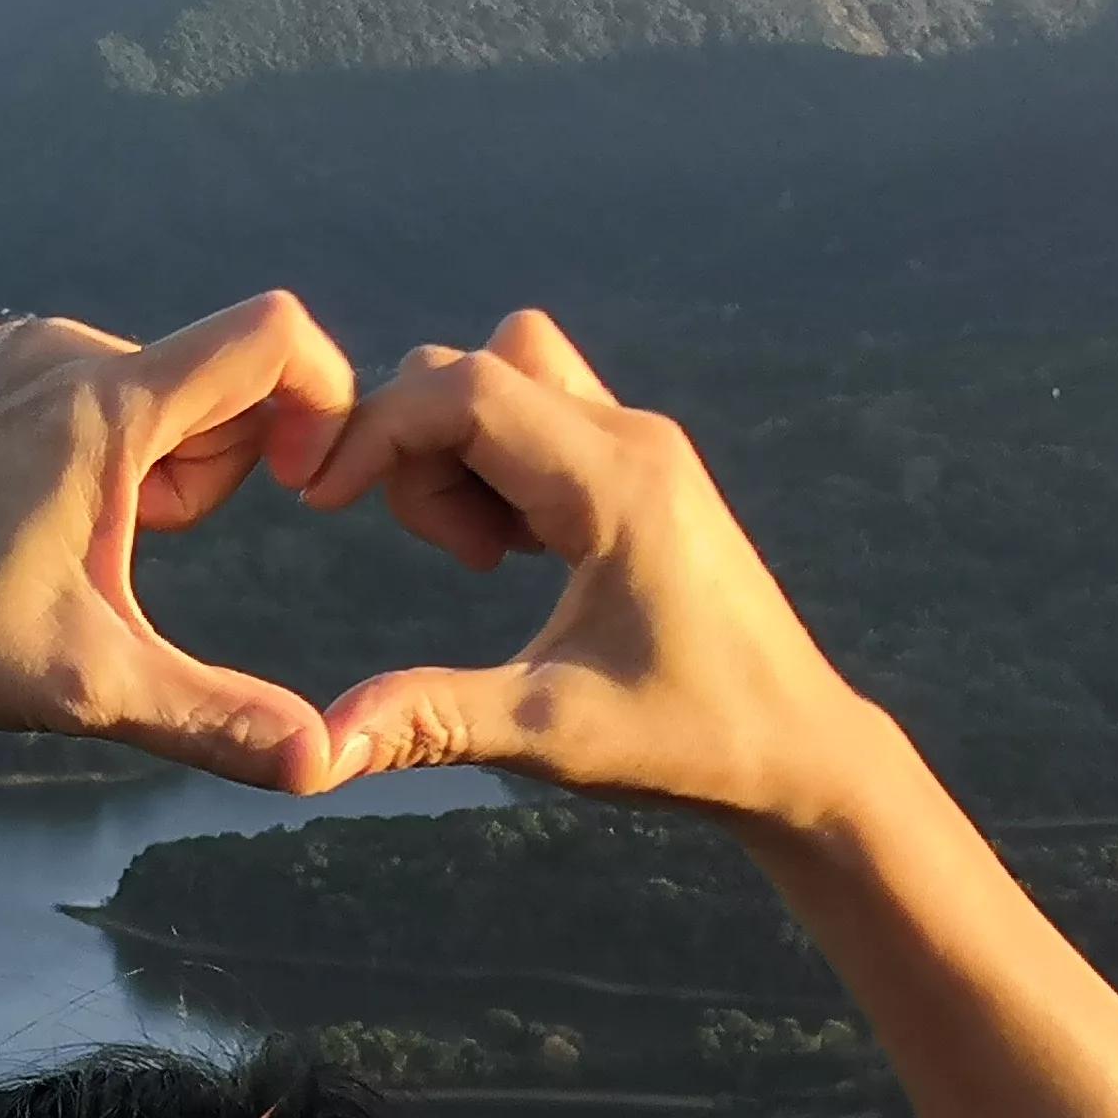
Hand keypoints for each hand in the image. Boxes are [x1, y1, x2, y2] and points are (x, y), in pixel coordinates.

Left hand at [0, 293, 362, 793]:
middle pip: (213, 383)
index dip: (326, 402)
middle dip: (210, 476)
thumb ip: (217, 719)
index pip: (273, 338)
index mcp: (102, 402)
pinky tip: (16, 526)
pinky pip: (76, 391)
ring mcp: (2, 350)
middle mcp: (55, 348)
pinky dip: (85, 453)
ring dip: (147, 473)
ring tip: (64, 553)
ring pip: (144, 390)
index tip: (301, 490)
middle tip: (125, 562)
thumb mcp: (88, 688)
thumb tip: (322, 762)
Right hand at [301, 312, 889, 838]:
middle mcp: (634, 438)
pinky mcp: (640, 468)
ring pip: (507, 375)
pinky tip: (511, 551)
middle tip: (452, 559)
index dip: (375, 428)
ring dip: (457, 448)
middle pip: (477, 367)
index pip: (467, 388)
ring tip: (485, 557)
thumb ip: (431, 721)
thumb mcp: (552, 735)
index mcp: (618, 483)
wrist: (801, 747)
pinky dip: (493, 461)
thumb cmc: (692, 740)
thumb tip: (317, 751)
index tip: (320, 500)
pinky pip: (536, 414)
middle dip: (417, 446)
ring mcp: (641, 445)